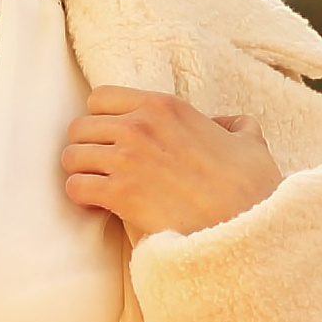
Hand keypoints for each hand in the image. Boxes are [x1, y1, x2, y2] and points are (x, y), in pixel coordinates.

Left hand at [62, 89, 278, 247]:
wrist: (246, 223)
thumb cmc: (249, 185)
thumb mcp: (249, 142)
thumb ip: (234, 125)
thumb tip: (226, 124)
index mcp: (164, 106)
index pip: (100, 98)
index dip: (101, 119)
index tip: (110, 138)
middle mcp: (139, 126)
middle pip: (80, 127)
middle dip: (87, 147)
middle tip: (100, 166)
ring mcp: (126, 159)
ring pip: (71, 156)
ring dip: (81, 171)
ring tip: (96, 186)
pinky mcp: (119, 193)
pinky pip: (75, 187)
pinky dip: (81, 196)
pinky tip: (98, 204)